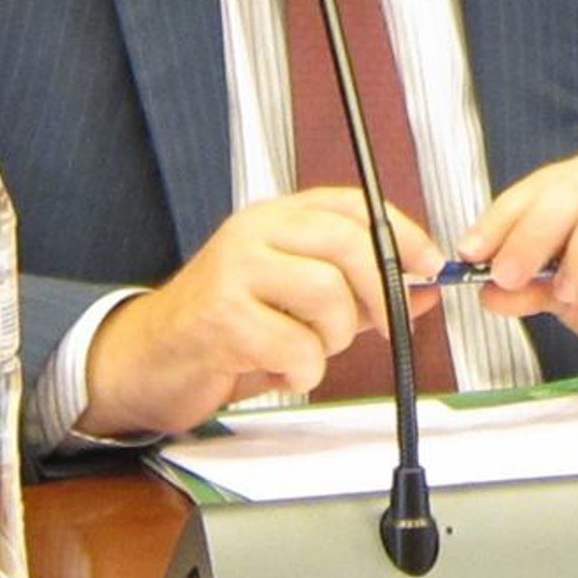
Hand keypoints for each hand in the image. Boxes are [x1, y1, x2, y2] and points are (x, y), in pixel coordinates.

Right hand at [80, 190, 443, 437]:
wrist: (149, 358)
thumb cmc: (225, 327)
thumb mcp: (297, 302)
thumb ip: (359, 291)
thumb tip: (426, 291)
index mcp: (275, 219)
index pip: (353, 205)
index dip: (402, 234)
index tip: (429, 267)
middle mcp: (254, 233)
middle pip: (347, 243)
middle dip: (378, 292)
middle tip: (380, 324)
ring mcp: (234, 271)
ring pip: (327, 294)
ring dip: (334, 338)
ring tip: (308, 350)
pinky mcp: (221, 317)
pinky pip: (296, 346)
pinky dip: (303, 372)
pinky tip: (280, 371)